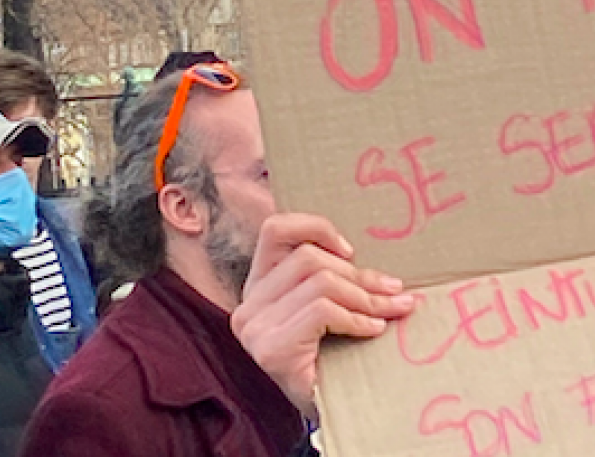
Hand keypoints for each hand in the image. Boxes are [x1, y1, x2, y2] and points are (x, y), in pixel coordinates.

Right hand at [230, 213, 415, 418]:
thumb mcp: (322, 310)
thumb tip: (365, 254)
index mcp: (257, 285)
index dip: (315, 228)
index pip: (275, 230)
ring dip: (365, 296)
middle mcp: (248, 303)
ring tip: (394, 309)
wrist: (325, 416)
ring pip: (319, 283)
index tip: (351, 250)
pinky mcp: (272, 349)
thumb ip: (325, 279)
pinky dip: (356, 317)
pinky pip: (323, 312)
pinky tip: (375, 329)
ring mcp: (255, 327)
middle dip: (359, 274)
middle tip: (395, 289)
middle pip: (307, 258)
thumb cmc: (329, 361)